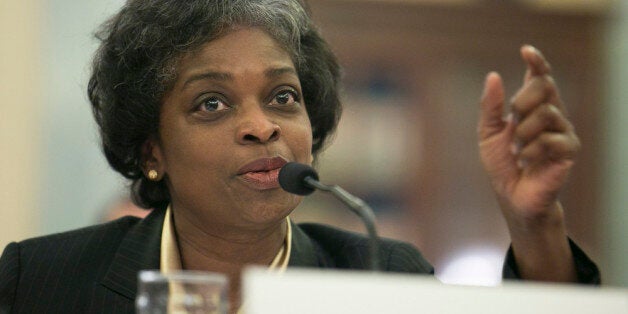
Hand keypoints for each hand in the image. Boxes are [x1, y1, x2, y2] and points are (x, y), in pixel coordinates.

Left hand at [478, 45, 578, 280]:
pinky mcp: (569, 150)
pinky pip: (552, 138)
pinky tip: (528, 161)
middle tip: (512, 122)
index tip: (525, 51)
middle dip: (522, 101)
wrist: (512, 197)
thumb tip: (493, 76)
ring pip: (547, 112)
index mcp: (532, 107)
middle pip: (544, 86)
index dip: (536, 62)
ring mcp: (563, 131)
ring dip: (524, 132)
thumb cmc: (502, 165)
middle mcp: (551, 114)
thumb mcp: (488, 134)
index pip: (540, 77)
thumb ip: (490, 107)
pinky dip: (533, 150)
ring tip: (518, 150)